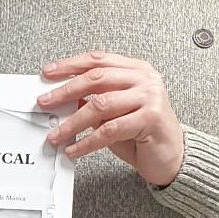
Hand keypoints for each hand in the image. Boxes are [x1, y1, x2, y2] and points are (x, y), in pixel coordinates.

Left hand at [38, 50, 184, 186]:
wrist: (174, 157)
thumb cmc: (143, 133)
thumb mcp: (115, 111)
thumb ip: (94, 100)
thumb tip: (60, 98)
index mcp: (136, 70)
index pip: (97, 60)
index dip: (69, 65)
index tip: (48, 73)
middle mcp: (144, 79)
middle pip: (96, 78)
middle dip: (65, 91)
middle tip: (45, 102)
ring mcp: (150, 97)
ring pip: (100, 105)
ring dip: (73, 122)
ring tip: (56, 134)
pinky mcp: (151, 119)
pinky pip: (110, 130)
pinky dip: (87, 142)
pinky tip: (74, 149)